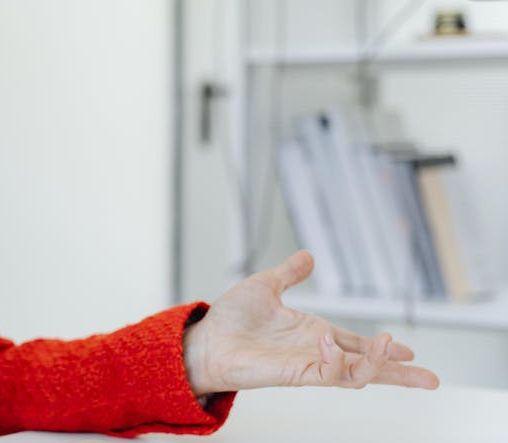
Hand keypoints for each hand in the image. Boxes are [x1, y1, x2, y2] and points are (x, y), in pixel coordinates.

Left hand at [182, 251, 440, 395]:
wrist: (205, 339)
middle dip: (399, 373)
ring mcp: (307, 364)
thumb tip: (308, 256)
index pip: (357, 345)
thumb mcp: (265, 286)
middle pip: (368, 368)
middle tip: (430, 378)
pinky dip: (336, 358)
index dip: (383, 349)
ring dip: (377, 364)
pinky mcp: (294, 374)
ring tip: (393, 347)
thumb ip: (289, 274)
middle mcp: (316, 351)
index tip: (409, 350)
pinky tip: (330, 339)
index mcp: (314, 332)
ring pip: (355, 375)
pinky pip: (326, 372)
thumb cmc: (230, 320)